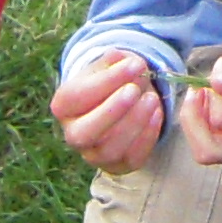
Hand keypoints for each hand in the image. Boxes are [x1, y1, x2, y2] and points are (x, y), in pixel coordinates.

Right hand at [49, 49, 168, 172]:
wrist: (119, 106)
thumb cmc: (109, 83)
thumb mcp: (107, 67)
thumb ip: (112, 61)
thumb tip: (116, 56)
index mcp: (64, 106)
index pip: (77, 96)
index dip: (107, 80)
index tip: (135, 64)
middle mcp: (73, 135)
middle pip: (84, 133)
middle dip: (112, 111)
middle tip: (135, 89)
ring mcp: (94, 155)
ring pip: (109, 150)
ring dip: (133, 123)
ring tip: (152, 99)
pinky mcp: (117, 166)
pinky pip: (131, 159)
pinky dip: (147, 137)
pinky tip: (157, 115)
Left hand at [183, 46, 221, 163]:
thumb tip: (216, 82)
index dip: (215, 92)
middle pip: (208, 150)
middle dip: (194, 117)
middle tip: (199, 86)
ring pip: (204, 151)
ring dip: (194, 120)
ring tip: (203, 91)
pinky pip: (208, 145)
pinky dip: (200, 123)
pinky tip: (210, 98)